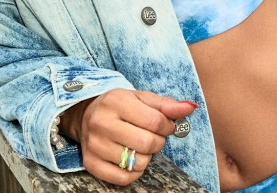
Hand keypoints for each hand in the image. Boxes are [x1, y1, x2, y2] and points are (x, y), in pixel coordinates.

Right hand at [61, 88, 197, 185]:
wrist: (86, 114)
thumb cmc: (120, 106)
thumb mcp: (141, 98)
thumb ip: (166, 105)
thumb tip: (191, 107)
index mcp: (115, 101)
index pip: (155, 121)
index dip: (168, 126)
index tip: (166, 126)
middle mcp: (101, 122)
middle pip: (147, 143)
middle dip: (158, 142)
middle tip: (152, 136)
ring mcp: (94, 144)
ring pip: (138, 163)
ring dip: (146, 157)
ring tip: (138, 145)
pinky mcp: (90, 163)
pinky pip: (124, 178)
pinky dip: (134, 173)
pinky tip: (131, 159)